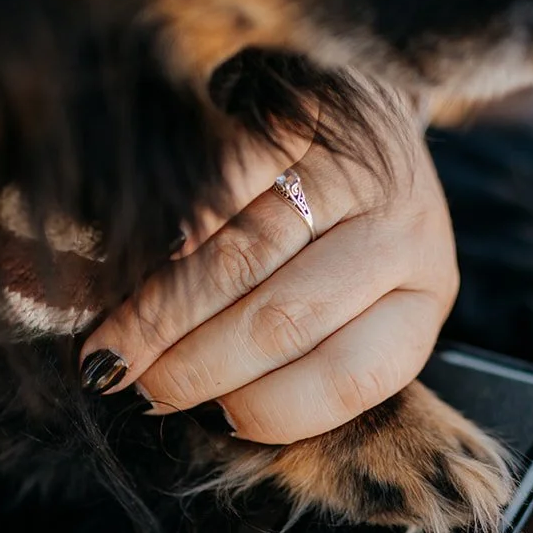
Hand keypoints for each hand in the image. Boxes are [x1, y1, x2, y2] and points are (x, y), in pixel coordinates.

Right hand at [78, 92, 456, 444]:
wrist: (359, 111)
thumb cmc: (333, 240)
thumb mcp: (343, 310)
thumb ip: (286, 361)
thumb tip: (168, 399)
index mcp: (421, 301)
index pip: (349, 376)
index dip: (267, 409)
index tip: (207, 421)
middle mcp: (403, 233)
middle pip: (285, 320)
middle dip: (195, 365)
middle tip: (132, 387)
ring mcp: (358, 167)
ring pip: (245, 255)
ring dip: (165, 312)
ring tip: (112, 349)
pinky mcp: (304, 112)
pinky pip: (222, 185)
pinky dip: (169, 236)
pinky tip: (127, 268)